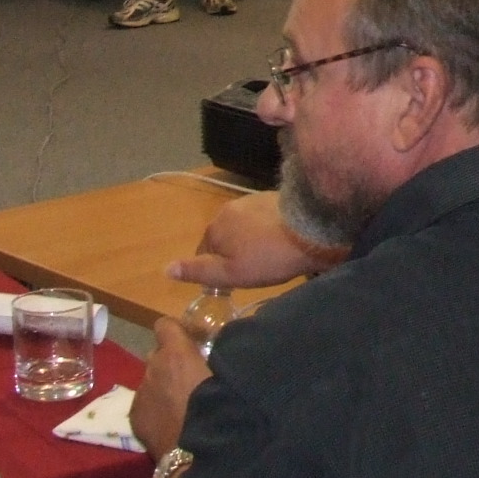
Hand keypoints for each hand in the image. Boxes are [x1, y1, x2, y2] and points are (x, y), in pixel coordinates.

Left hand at [129, 318, 211, 458]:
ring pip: (151, 381)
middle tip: (192, 375)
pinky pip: (145, 403)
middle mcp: (153, 368)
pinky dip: (156, 407)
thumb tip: (225, 351)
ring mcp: (141, 393)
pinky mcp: (135, 417)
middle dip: (172, 361)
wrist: (197, 453)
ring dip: (164, 385)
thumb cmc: (220, 409)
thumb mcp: (227, 376)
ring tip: (182, 403)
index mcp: (176, 354)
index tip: (195, 340)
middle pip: (158, 354)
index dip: (179, 330)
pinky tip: (171, 422)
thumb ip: (220, 358)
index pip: (165, 325)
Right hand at [166, 190, 339, 288]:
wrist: (312, 231)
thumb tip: (166, 268)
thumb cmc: (268, 257)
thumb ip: (198, 271)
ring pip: (244, 226)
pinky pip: (263, 218)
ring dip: (251, 239)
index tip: (234, 280)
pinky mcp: (276, 197)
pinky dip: (268, 229)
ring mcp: (254, 199)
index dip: (216, 268)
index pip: (204, 251)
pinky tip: (282, 240)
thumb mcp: (231, 273)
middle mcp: (230, 207)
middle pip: (225, 236)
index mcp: (215, 225)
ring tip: (270, 255)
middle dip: (234, 251)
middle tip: (255, 268)